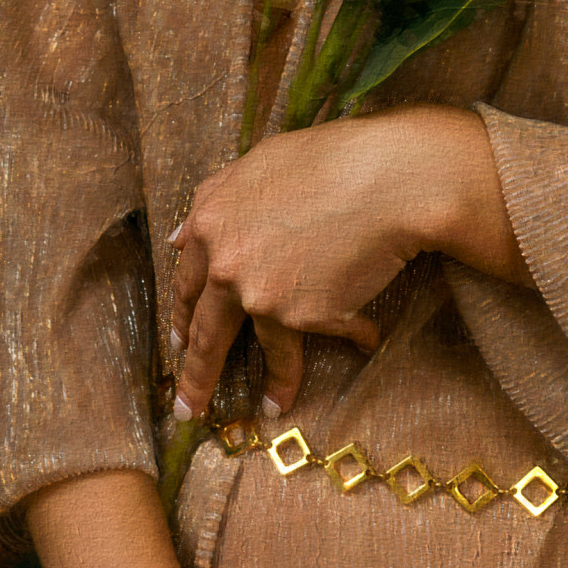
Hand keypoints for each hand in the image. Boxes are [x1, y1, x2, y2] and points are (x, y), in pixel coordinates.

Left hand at [166, 105, 525, 416]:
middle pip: (204, 331)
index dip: (183, 314)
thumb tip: (181, 235)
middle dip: (195, 374)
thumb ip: (216, 197)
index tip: (181, 341)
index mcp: (210, 222)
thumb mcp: (259, 163)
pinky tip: (350, 354)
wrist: (386, 180)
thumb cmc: (332, 158)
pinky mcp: (300, 316)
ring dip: (265, 386)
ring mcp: (260, 294)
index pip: (186, 281)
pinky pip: (313, 341)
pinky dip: (336, 346)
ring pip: (257, 349)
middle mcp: (225, 263)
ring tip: (268, 410)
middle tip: (189, 408)